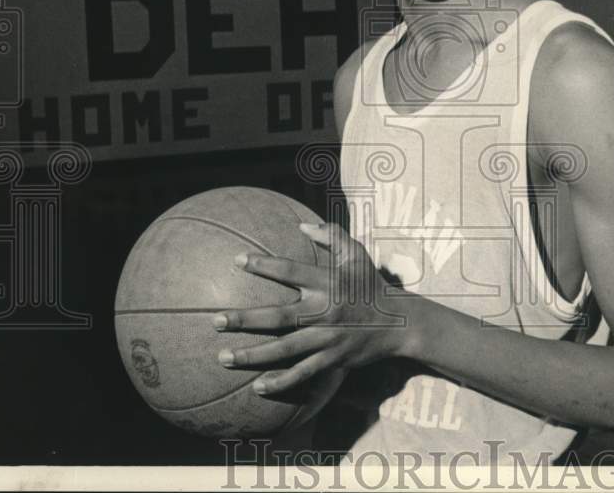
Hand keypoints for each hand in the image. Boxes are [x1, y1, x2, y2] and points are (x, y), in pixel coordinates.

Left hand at [214, 222, 408, 395]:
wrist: (398, 322)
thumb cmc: (371, 284)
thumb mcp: (356, 254)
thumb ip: (332, 236)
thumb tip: (302, 225)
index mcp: (327, 283)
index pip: (290, 271)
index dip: (264, 265)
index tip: (238, 261)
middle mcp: (324, 311)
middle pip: (279, 316)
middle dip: (245, 319)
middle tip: (215, 320)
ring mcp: (327, 338)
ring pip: (285, 349)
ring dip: (253, 355)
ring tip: (223, 357)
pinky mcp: (332, 359)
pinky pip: (303, 373)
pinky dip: (281, 382)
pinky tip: (257, 387)